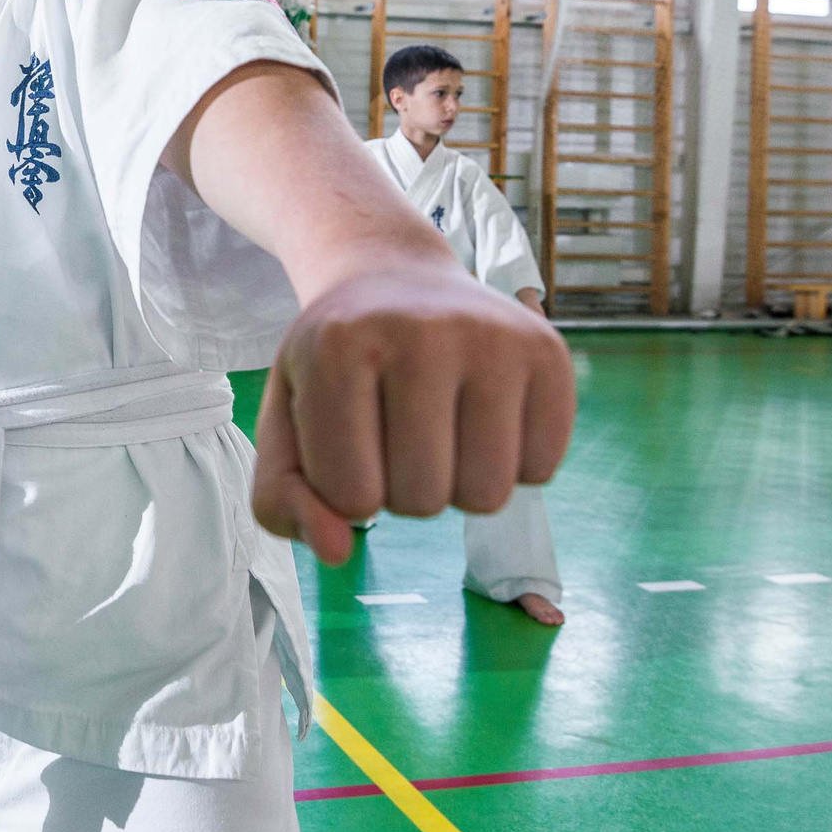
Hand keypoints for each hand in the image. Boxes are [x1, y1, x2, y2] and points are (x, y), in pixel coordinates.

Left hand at [252, 260, 576, 565]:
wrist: (393, 277)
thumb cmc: (335, 364)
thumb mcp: (286, 423)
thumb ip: (283, 501)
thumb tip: (337, 553)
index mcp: (338, 346)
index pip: (352, 497)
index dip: (348, 489)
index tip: (349, 438)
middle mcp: (421, 330)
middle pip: (424, 500)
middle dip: (404, 489)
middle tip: (397, 430)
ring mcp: (494, 337)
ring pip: (488, 495)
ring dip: (459, 486)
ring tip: (439, 430)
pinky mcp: (549, 351)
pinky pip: (540, 469)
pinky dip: (511, 464)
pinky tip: (483, 416)